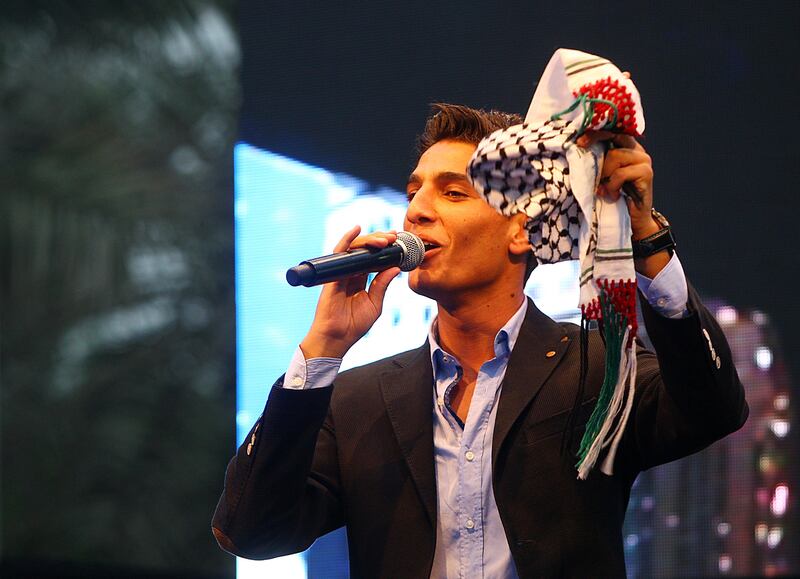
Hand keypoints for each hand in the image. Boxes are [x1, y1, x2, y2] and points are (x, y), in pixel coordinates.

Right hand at [300, 226, 400, 358]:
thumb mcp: (374, 304)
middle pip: (365, 250)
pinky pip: (339, 253)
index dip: (384, 249)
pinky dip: (347, 239)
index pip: (373, 259)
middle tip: (393, 236)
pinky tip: (356, 229)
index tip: (397, 240)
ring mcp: (342, 273)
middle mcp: (351, 274)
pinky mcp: (334, 275)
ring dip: (370, 240)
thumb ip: (382, 285)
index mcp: (361, 281)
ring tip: (384, 239)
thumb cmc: (354, 325)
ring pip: (355, 249)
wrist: (337, 338)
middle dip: (380, 240)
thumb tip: (395, 267)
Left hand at [575, 129, 657, 241]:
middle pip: (614, 137)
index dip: (596, 133)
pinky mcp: (646, 173)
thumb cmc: (614, 196)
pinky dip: (612, 185)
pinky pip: (621, 173)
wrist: (633, 218)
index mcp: (627, 147)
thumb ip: (598, 161)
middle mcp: (637, 151)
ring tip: (603, 189)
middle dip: (595, 144)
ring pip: (615, 156)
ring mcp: (644, 160)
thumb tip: (578, 149)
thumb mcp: (603, 176)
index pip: (612, 131)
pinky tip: (613, 195)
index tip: (579, 141)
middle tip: (581, 150)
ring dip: (604, 174)